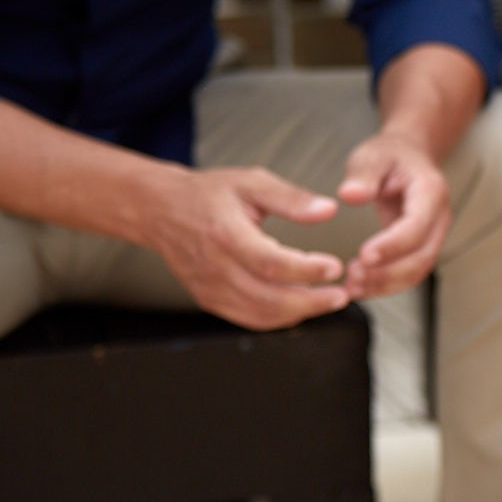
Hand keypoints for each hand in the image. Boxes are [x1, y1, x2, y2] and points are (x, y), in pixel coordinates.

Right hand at [147, 167, 348, 329]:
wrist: (160, 210)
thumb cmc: (207, 194)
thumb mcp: (251, 182)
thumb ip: (291, 198)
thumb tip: (327, 210)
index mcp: (226, 234)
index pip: (271, 264)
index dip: (307, 270)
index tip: (334, 267)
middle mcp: (216, 266)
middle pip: (269, 298)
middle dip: (312, 302)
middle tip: (341, 294)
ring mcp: (211, 288)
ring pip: (261, 314)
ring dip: (300, 313)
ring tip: (328, 300)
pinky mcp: (210, 300)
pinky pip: (249, 319)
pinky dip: (279, 318)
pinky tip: (301, 306)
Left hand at [338, 133, 451, 299]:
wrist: (408, 157)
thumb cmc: (390, 155)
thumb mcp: (372, 155)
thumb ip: (363, 175)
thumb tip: (350, 195)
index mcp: (430, 192)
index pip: (417, 226)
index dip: (392, 245)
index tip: (364, 256)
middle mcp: (439, 218)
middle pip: (422, 256)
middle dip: (388, 272)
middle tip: (353, 277)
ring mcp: (434, 236)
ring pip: (418, 270)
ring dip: (386, 284)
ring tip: (353, 288)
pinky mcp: (421, 248)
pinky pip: (409, 273)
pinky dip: (386, 284)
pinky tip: (361, 287)